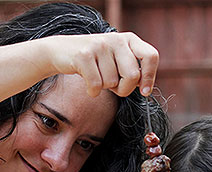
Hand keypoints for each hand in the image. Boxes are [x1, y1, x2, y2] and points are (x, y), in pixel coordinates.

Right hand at [44, 32, 158, 97]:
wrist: (61, 51)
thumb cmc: (93, 61)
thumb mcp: (116, 59)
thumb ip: (132, 68)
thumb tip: (146, 89)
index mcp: (129, 39)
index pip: (150, 56)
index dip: (150, 77)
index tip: (144, 92)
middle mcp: (116, 39)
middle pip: (133, 76)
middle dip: (124, 89)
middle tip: (114, 87)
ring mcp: (100, 45)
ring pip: (112, 83)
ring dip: (104, 87)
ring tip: (96, 76)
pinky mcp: (84, 55)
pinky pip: (96, 85)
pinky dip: (92, 91)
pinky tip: (88, 84)